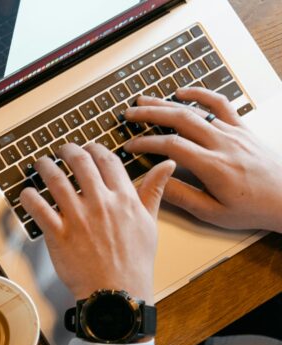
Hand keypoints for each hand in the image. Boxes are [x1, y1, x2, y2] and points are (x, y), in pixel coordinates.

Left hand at [19, 143, 175, 301]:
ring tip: (41, 163)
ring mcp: (78, 218)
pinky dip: (30, 197)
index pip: (108, 160)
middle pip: (81, 163)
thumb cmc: (134, 262)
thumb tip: (167, 165)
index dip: (95, 148)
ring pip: (56, 180)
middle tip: (61, 150)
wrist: (116, 291)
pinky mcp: (59, 235)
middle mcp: (101, 203)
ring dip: (46, 167)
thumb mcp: (150, 223)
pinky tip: (27, 192)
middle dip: (68, 151)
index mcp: (124, 198)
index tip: (88, 147)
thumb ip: (153, 191)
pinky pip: (39, 209)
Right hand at [123, 88, 281, 231]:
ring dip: (168, 103)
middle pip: (181, 120)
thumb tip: (157, 183)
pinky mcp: (242, 129)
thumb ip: (183, 197)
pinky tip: (183, 92)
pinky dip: (201, 94)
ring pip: (196, 111)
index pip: (172, 146)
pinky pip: (221, 104)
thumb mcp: (213, 212)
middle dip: (151, 114)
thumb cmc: (253, 208)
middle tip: (130, 113)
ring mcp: (234, 133)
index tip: (131, 144)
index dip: (147, 143)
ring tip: (146, 101)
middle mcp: (224, 144)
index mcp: (214, 167)